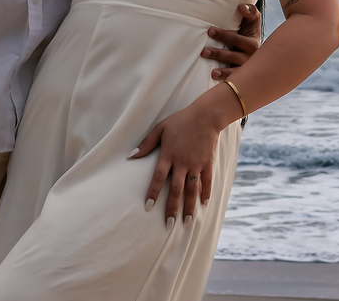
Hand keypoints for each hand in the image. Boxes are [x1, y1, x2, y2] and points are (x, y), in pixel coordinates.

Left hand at [131, 104, 220, 227]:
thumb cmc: (181, 120)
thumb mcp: (160, 128)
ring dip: (189, 206)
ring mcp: (196, 164)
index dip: (153, 193)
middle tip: (169, 224)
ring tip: (186, 222)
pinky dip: (206, 193)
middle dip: (172, 208)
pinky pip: (207, 181)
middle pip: (176, 189)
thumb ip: (146, 143)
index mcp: (169, 154)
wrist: (206, 115)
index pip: (158, 177)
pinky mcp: (208, 163)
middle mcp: (183, 162)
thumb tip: (131, 156)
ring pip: (192, 189)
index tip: (149, 207)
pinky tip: (203, 205)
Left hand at [200, 3, 260, 80]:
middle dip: (218, 53)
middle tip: (203, 51)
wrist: (259, 52)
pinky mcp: (242, 78)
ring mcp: (246, 69)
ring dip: (220, 69)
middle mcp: (251, 58)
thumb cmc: (249, 32)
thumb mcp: (253, 21)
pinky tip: (213, 75)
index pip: (238, 40)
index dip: (224, 35)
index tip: (210, 31)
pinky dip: (224, 78)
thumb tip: (241, 7)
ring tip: (208, 68)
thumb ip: (250, 11)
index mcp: (253, 44)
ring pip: (233, 70)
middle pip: (234, 56)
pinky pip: (233, 80)